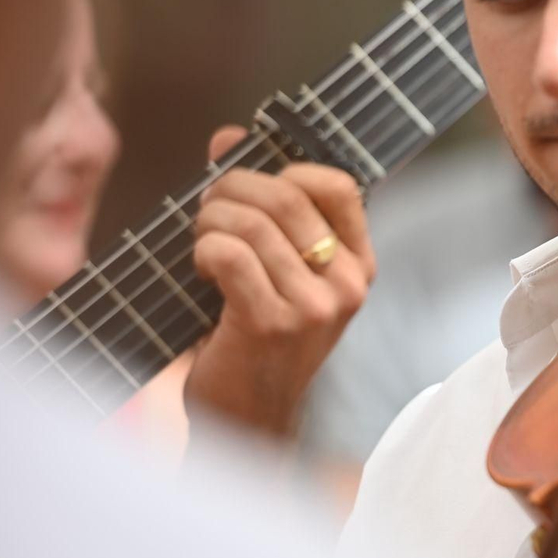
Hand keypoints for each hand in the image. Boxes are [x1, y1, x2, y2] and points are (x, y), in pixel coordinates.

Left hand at [185, 125, 375, 436]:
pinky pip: (229, 254)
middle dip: (230, 189)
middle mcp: (347, 284)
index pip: (338, 185)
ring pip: (251, 223)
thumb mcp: (270, 269)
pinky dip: (204, 251)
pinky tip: (201, 270)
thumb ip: (257, 203)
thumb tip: (228, 137)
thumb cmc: (253, 339)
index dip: (287, 170)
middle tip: (206, 210)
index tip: (253, 186)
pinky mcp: (272, 323)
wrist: (246, 420)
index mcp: (357, 266)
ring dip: (209, 222)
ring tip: (200, 243)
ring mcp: (314, 306)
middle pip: (285, 196)